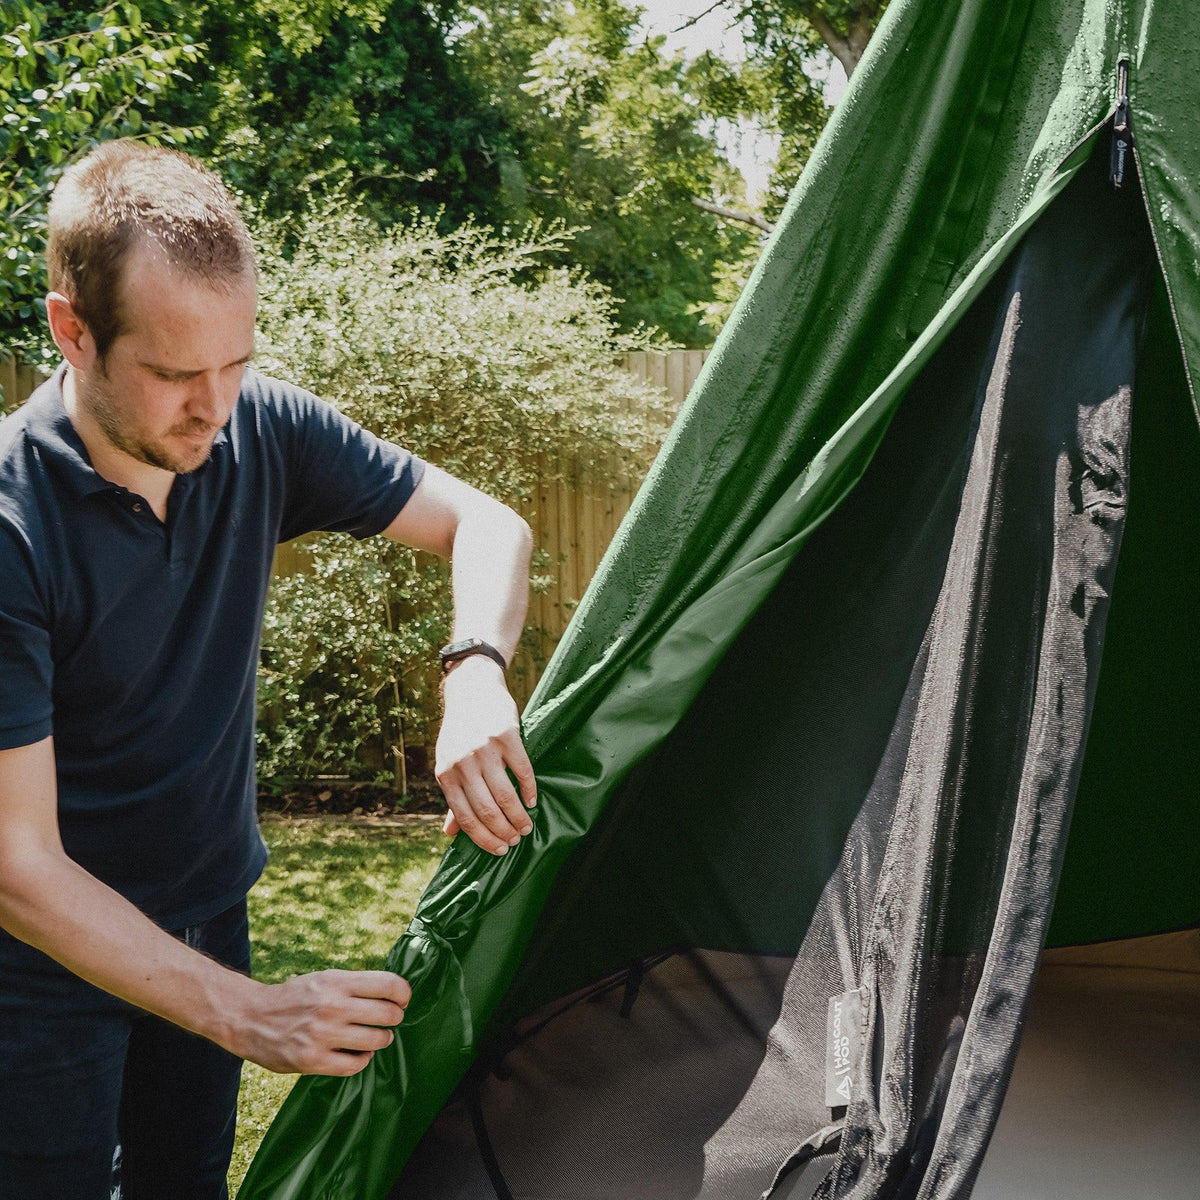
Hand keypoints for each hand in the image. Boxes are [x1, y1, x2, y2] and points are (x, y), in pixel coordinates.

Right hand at [228, 969, 410, 1075]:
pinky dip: (362, 1060)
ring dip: (381, 1040)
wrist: (251, 1017)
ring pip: (376, 1040)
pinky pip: (355, 1065)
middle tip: (390, 1020)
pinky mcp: (312, 1060)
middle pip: (388, 1014)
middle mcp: (332, 1006)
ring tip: (375, 1037)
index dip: (404, 994)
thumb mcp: (324, 979)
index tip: (403, 1000)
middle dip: (395, 1018)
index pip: (389, 984)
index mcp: (337, 981)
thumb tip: (394, 993)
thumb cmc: (295, 997)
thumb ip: (355, 985)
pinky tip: (357, 1054)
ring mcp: (322, 1034)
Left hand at [435, 655, 536, 854]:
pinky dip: (529, 790)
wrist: (471, 689)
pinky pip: (522, 771)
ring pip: (505, 794)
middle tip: (516, 840)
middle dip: (503, 831)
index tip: (499, 851)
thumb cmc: (459, 732)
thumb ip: (454, 797)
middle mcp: (463, 763)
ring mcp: (485, 749)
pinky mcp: (506, 736)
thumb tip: (450, 834)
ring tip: (527, 827)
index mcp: (445, 773)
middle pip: (486, 809)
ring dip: (518, 816)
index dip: (483, 838)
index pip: (465, 817)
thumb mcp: (449, 762)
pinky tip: (532, 801)